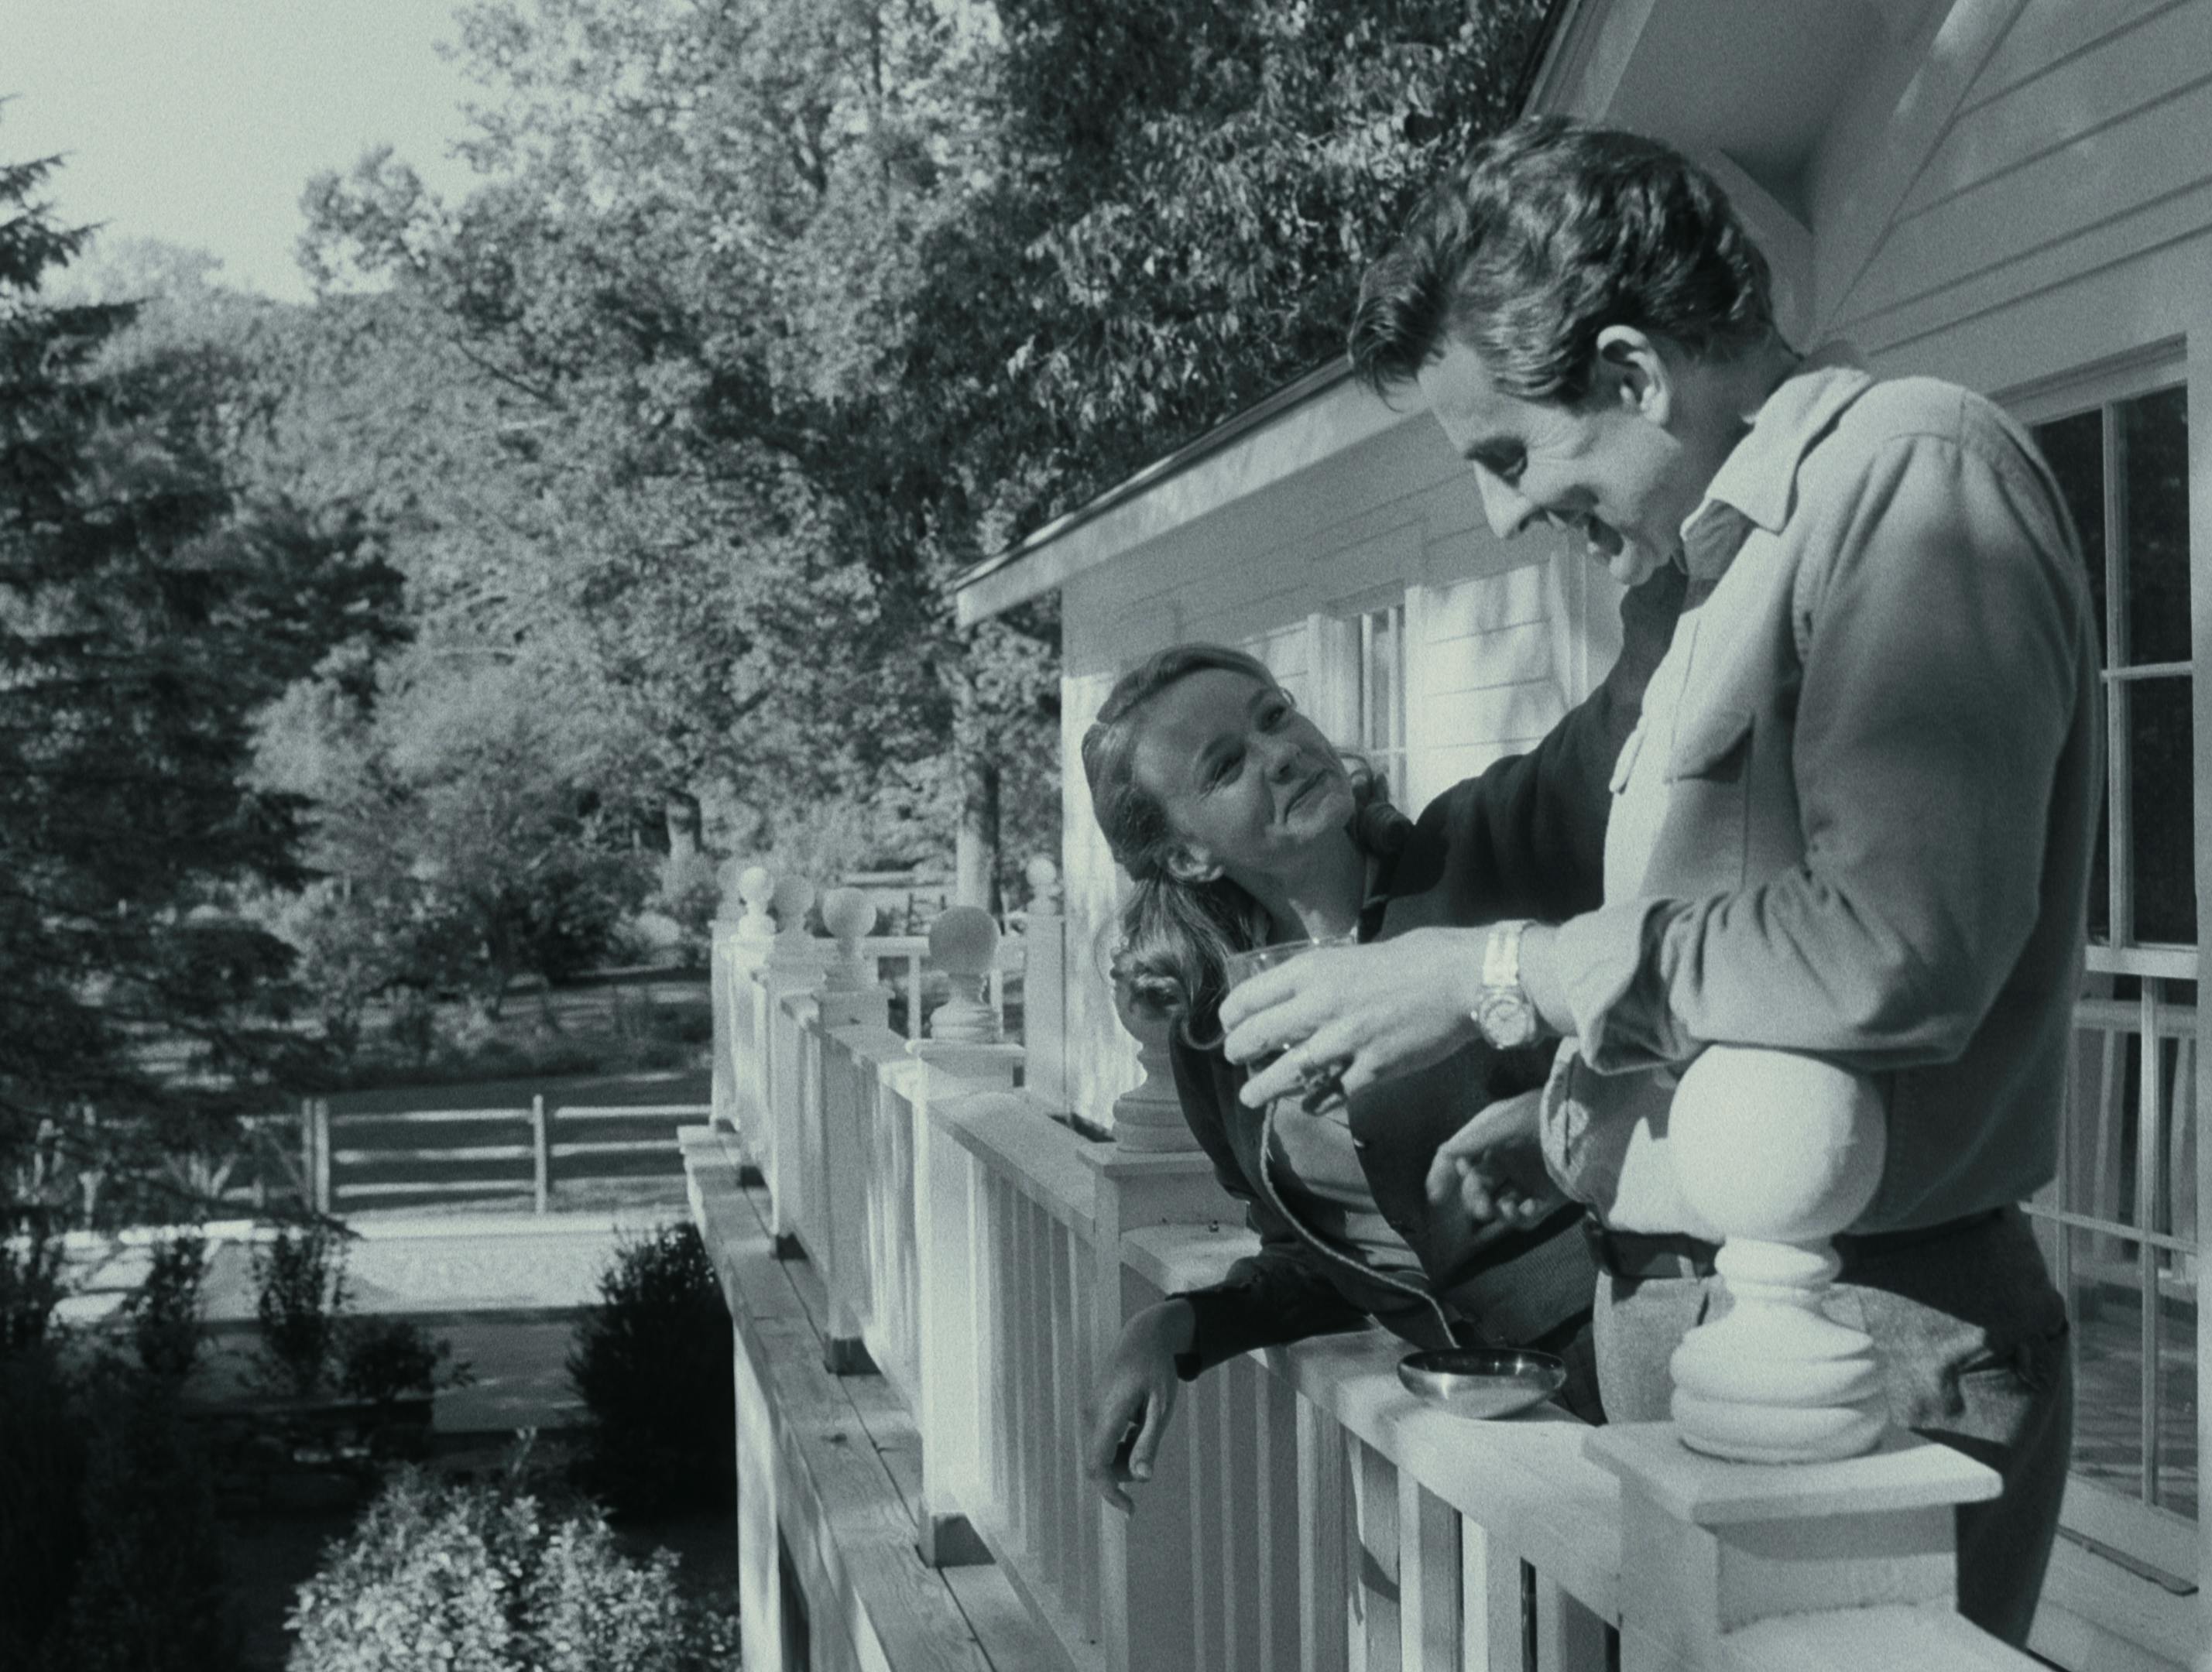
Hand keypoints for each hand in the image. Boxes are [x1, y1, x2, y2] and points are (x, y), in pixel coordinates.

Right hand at [1083, 1299, 1192, 1513]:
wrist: (1143, 1336)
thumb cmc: (1157, 1370)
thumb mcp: (1161, 1406)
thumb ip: (1149, 1442)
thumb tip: (1142, 1478)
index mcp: (1108, 1414)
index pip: (1098, 1465)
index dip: (1111, 1493)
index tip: (1131, 1511)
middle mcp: (1092, 1414)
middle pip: (1100, 1463)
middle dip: (1123, 1473)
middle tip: (1150, 1454)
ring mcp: (1090, 1411)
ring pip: (1100, 1453)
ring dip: (1122, 1458)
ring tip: (1146, 1431)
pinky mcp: (1093, 1410)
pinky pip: (1101, 1440)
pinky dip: (1119, 1445)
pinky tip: (1136, 1424)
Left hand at [1220, 928, 1485, 1108]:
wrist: (1464, 979)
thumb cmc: (1419, 957)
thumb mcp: (1356, 954)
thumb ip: (1327, 977)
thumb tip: (1307, 993)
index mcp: (1314, 971)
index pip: (1251, 995)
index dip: (1232, 1014)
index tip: (1228, 1024)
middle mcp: (1321, 1005)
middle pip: (1260, 1036)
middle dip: (1240, 1051)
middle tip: (1234, 1058)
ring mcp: (1345, 1041)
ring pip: (1289, 1072)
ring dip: (1264, 1088)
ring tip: (1250, 1097)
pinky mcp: (1372, 1069)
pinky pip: (1333, 1092)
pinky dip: (1315, 1100)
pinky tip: (1307, 1104)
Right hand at [1423, 1091, 1564, 1228]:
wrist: (1589, 1126)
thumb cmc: (1544, 1115)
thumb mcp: (1505, 1119)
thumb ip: (1473, 1137)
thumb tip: (1444, 1151)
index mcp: (1494, 1140)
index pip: (1462, 1161)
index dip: (1449, 1176)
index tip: (1438, 1194)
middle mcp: (1509, 1160)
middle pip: (1479, 1187)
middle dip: (1474, 1198)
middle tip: (1482, 1207)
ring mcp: (1529, 1181)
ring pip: (1499, 1205)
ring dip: (1497, 1210)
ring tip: (1505, 1207)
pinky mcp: (1549, 1198)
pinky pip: (1525, 1217)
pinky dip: (1519, 1217)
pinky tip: (1524, 1208)